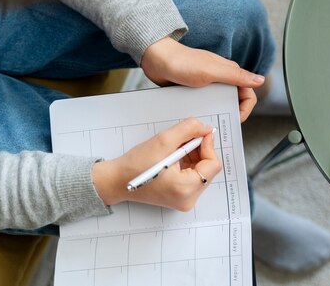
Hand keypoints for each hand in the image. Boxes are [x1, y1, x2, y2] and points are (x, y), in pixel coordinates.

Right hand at [92, 118, 221, 211]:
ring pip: (202, 171)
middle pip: (208, 168)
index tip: (200, 133)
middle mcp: (188, 199)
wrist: (116, 181)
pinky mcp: (180, 198)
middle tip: (183, 140)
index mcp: (185, 189)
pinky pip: (193, 177)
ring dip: (193, 156)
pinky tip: (174, 157)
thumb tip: (206, 128)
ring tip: (174, 149)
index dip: (208, 146)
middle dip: (199, 150)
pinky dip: (188, 164)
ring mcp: (185, 200)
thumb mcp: (164, 140)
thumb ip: (189, 130)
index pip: (213, 165)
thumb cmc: (136, 164)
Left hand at [140, 37, 264, 121]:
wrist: (156, 59)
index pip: (247, 94)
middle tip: (219, 124)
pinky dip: (204, 111)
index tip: (234, 119)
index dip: (245, 109)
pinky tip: (196, 116)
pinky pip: (205, 104)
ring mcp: (209, 85)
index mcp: (230, 72)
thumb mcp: (211, 71)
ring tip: (207, 122)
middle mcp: (222, 79)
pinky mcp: (196, 90)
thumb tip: (260, 80)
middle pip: (235, 101)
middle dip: (231, 113)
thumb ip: (236, 76)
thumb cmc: (183, 62)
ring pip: (220, 104)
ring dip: (216, 113)